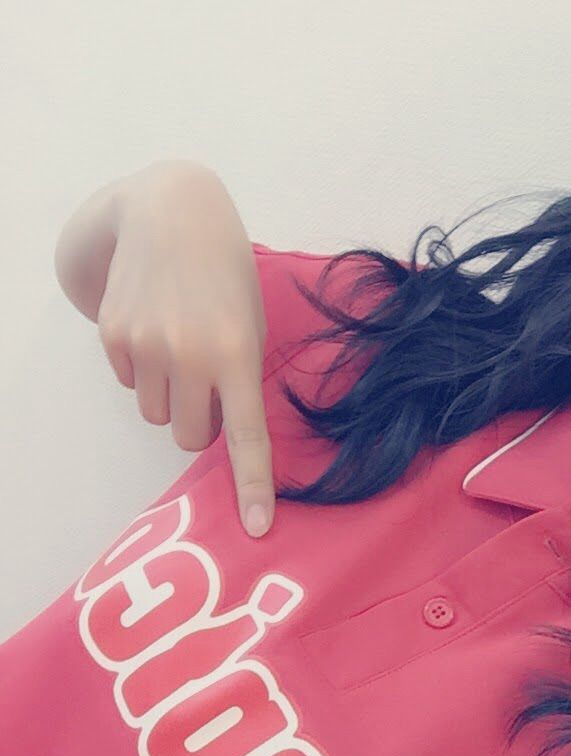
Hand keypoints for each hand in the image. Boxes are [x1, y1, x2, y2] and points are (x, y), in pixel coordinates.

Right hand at [96, 161, 274, 535]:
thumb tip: (221, 439)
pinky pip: (128, 384)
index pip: (246, 437)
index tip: (257, 528)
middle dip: (197, 423)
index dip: (251, 486)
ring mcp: (147, 346)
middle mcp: (190, 355)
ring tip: (179, 349)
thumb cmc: (225, 277)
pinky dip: (141, 369)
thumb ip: (240, 380)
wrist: (171, 213)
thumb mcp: (251, 324)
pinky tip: (152, 328)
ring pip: (155, 416)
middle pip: (188, 437)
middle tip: (206, 386)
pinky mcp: (114, 336)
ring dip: (168, 397)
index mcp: (237, 355)